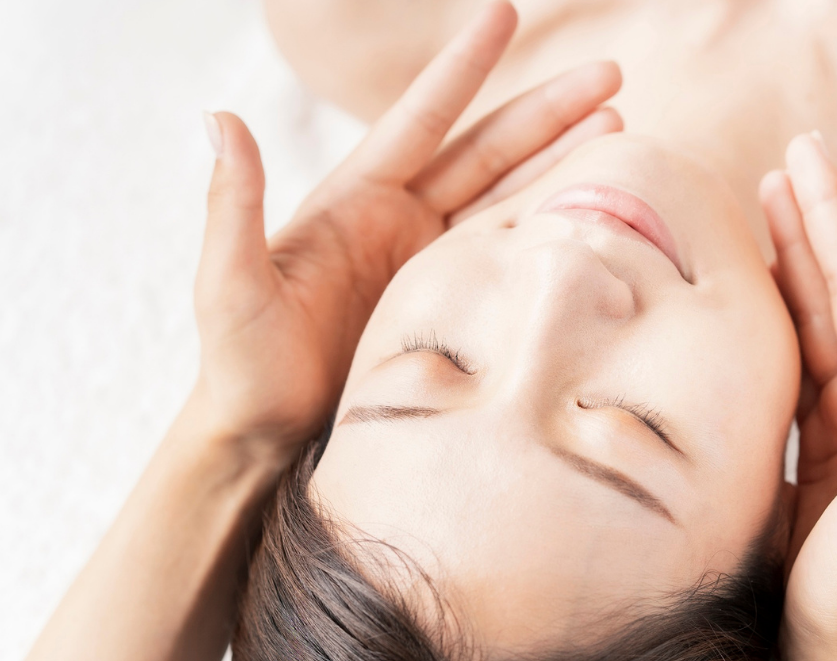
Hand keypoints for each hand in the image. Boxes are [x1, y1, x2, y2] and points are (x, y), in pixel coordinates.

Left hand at [189, 1, 621, 461]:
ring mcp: (429, 264)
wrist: (268, 442)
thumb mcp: (229, 283)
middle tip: (610, 76)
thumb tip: (219, 119)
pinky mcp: (450, 309)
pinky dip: (550, 230)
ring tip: (617, 127)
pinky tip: (593, 212)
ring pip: (509, 197)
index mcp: (354, 200)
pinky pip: (509, 259)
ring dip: (561, 160)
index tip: (504, 13)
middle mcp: (399, 221)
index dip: (463, 68)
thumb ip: (232, 204)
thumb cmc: (241, 366)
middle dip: (546, 110)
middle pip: (487, 151)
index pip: (421, 119)